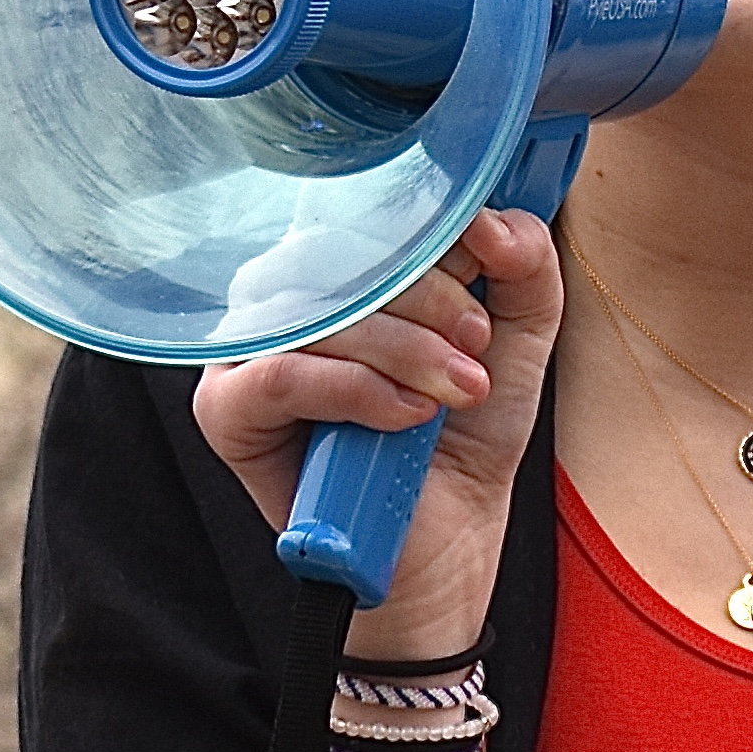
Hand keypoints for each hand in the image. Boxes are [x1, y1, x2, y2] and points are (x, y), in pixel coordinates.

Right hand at [190, 207, 561, 652]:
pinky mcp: (227, 410)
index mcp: (344, 263)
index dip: (438, 225)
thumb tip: (493, 220)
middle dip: (431, 294)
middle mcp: (286, 293)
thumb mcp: (515, 342)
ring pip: (317, 307)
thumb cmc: (460, 443)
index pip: (371, 202)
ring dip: (405, 348)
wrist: (444, 549)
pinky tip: (404, 417)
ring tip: (455, 391)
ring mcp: (246, 348)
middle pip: (341, 247)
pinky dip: (355, 390)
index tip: (494, 264)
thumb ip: (525, 268)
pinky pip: (279, 373)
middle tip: (476, 343)